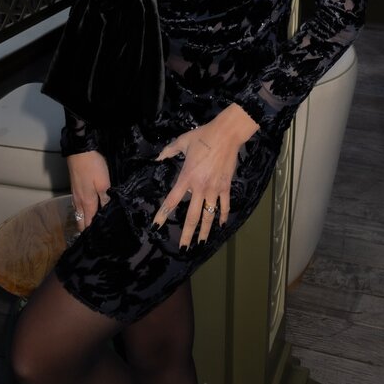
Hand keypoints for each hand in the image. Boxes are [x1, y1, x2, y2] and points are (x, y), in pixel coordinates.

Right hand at [67, 150, 110, 231]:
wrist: (79, 150)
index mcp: (87, 203)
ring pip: (79, 215)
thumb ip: (106, 200)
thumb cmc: (93, 167)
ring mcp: (75, 196)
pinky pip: (78, 207)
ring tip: (95, 226)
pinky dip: (83, 212)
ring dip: (85, 221)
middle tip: (99, 235)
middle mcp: (79, 203)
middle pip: (81, 222)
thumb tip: (108, 215)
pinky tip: (89, 210)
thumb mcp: (103, 183)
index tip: (101, 240)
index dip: (93, 233)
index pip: (88, 225)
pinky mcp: (74, 189)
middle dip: (88, 230)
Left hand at [152, 103, 257, 247]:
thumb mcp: (183, 141)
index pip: (172, 200)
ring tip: (201, 244)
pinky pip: (225, 205)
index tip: (156, 226)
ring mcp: (214, 189)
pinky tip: (221, 225)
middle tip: (183, 249)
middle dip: (187, 234)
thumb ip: (169, 150)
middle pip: (192, 216)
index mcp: (186, 177)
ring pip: (209, 215)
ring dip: (205, 231)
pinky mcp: (226, 186)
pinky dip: (223, 216)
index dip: (163, 214)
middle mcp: (200, 187)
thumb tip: (158, 157)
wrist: (226, 134)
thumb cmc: (203, 136)